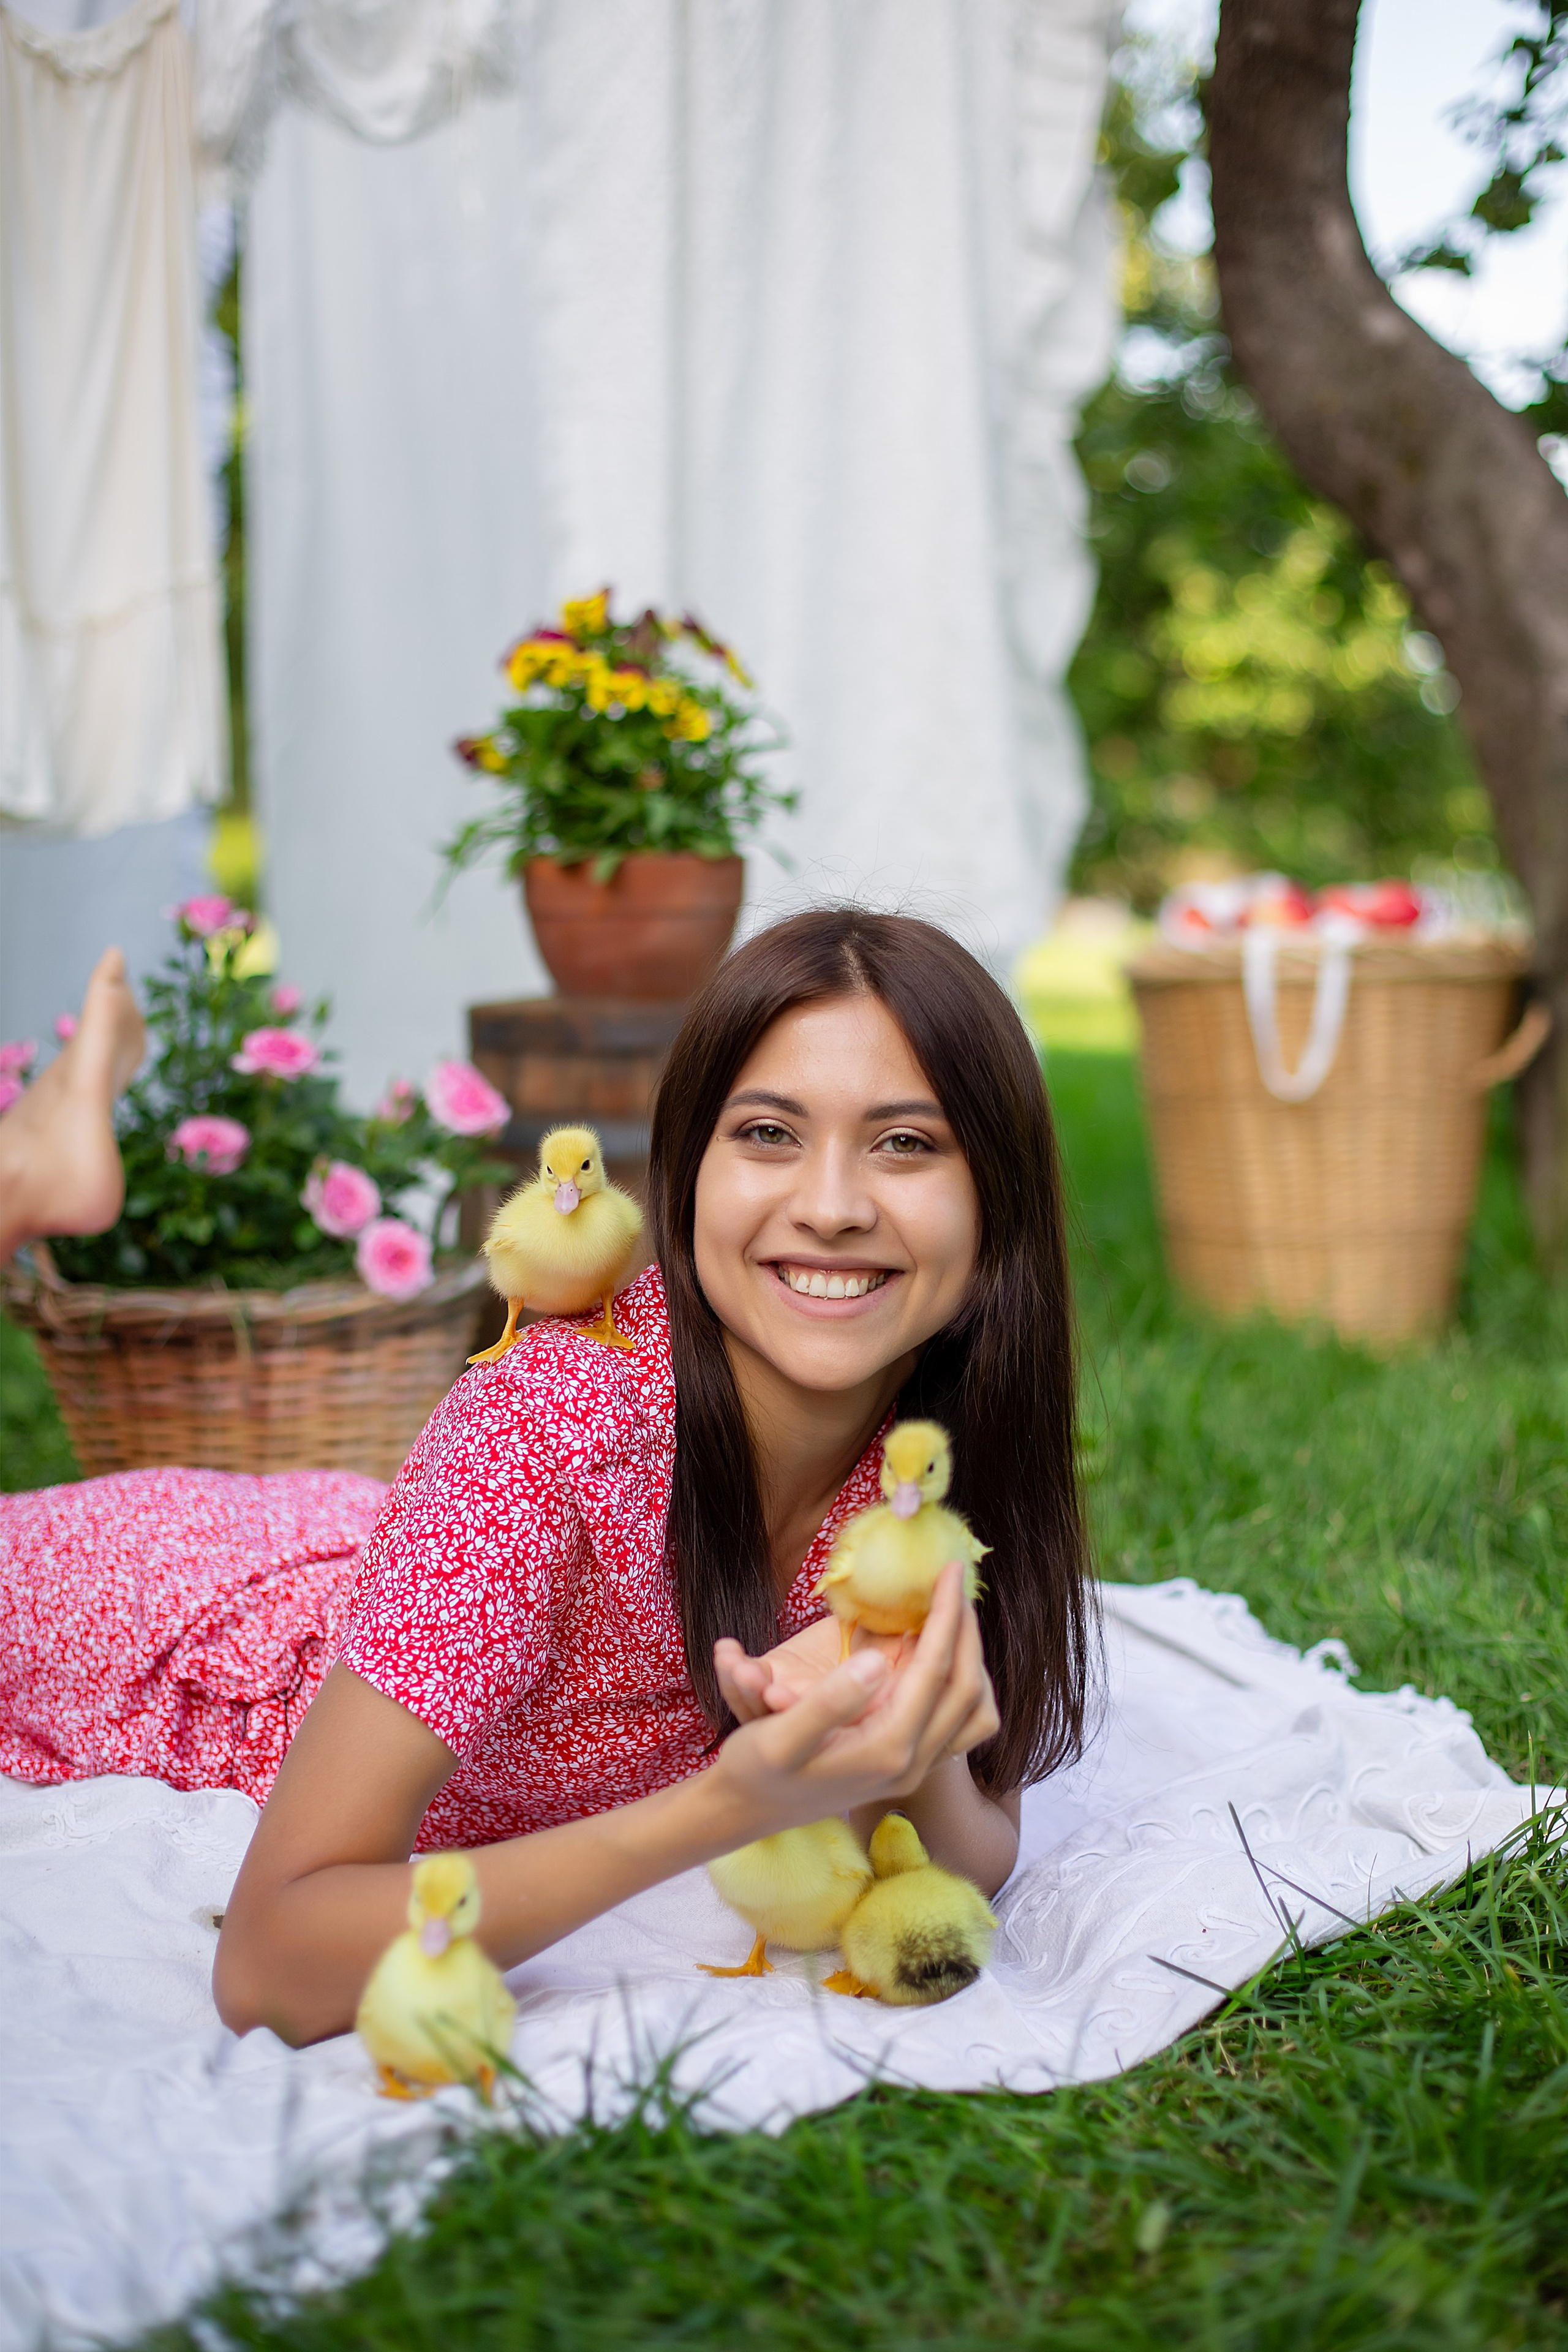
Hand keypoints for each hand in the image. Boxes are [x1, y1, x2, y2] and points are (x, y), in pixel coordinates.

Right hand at [707, 1566, 999, 1839]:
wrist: (749, 1811)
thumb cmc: (757, 1768)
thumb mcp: (779, 1735)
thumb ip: (830, 1701)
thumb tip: (878, 1660)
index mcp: (886, 1749)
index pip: (934, 1670)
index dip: (947, 1616)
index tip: (950, 1570)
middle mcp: (912, 1764)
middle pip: (968, 1689)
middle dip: (967, 1630)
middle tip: (956, 1582)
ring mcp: (915, 1770)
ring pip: (974, 1712)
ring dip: (971, 1660)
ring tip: (951, 1616)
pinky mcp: (909, 1768)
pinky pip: (959, 1725)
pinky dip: (961, 1685)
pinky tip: (934, 1657)